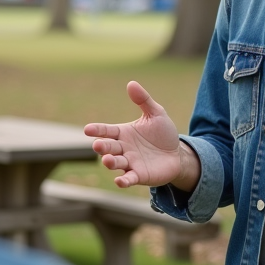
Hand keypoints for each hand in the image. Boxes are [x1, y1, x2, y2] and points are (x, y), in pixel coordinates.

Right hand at [84, 81, 199, 191]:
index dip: (97, 130)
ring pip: (116, 163)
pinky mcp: (139, 175)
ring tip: (108, 160)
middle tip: (98, 145)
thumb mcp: (156, 114)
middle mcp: (123, 148)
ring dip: (110, 162)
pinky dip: (123, 181)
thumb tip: (131, 83)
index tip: (87, 129)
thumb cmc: (163, 134)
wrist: (177, 154)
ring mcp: (130, 163)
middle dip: (102, 147)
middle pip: (108, 147)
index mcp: (123, 133)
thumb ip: (143, 100)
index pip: (107, 131)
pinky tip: (119, 181)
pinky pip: (128, 179)